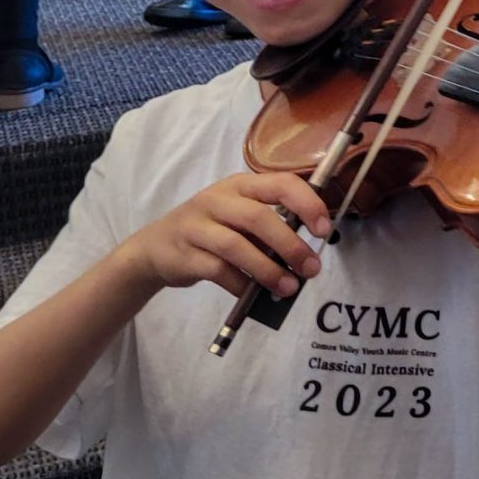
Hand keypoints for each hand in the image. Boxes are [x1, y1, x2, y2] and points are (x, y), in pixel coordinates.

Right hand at [121, 172, 332, 299]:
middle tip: (311, 267)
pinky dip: (241, 285)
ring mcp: (197, 226)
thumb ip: (269, 225)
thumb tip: (305, 253)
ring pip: (237, 246)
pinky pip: (218, 271)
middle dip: (290, 244)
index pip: (280, 183)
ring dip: (268, 269)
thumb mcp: (238, 215)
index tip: (324, 228)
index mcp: (240, 185)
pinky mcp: (184, 255)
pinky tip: (254, 295)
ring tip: (290, 287)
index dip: (307, 203)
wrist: (154, 248)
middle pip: (259, 217)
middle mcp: (218, 200)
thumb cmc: (211, 229)